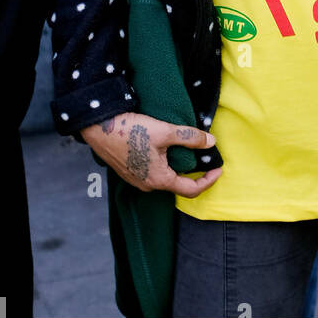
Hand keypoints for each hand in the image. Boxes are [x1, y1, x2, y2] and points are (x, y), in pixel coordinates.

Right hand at [80, 112, 222, 196]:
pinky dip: (164, 165)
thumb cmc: (131, 130)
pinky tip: (166, 150)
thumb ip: (190, 138)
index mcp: (158, 179)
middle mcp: (147, 185)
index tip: (218, 169)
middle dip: (194, 174)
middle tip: (205, 159)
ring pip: (164, 178)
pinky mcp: (129, 172)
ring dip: (178, 168)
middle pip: (177, 185)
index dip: (208, 181)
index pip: (191, 190)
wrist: (99, 127)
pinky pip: (152, 173)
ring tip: (187, 152)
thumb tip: (211, 143)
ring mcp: (136, 180)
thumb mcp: (165, 131)